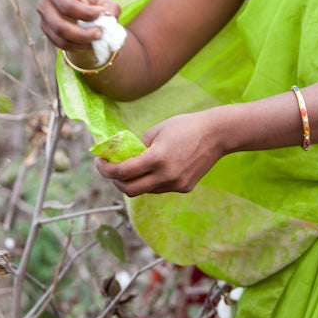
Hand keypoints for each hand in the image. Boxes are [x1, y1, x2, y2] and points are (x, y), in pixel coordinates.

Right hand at [37, 0, 119, 51]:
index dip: (86, 13)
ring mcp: (44, 21)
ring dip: (81, 43)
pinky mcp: (48, 33)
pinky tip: (89, 43)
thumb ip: (109, 7)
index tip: (103, 14)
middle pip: (61, 26)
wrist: (79, 3)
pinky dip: (77, 47)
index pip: (68, 6)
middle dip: (83, 34)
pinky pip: (61, 45)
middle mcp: (44, 5)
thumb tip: (110, 19)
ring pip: (61, 39)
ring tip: (97, 39)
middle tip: (100, 34)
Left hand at [94, 110, 225, 195]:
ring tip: (133, 167)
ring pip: (144, 191)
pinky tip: (156, 168)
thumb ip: (137, 147)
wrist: (217, 135)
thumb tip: (121, 157)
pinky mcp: (184, 188)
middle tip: (111, 169)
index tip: (99, 161)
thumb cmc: (186, 126)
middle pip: (129, 190)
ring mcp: (176, 184)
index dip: (105, 169)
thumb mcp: (156, 131)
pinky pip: (159, 188)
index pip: (122, 172)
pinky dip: (151, 181)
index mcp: (157, 158)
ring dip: (133, 181)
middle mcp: (166, 176)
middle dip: (115, 181)